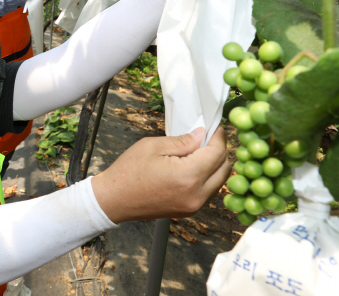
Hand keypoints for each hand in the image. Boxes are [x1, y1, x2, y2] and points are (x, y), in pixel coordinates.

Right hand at [91, 126, 230, 222]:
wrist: (114, 199)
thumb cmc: (128, 171)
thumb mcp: (153, 146)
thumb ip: (182, 141)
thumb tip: (201, 135)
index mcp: (188, 176)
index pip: (217, 153)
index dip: (219, 137)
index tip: (215, 127)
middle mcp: (196, 195)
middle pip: (224, 169)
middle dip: (221, 150)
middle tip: (210, 137)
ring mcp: (193, 206)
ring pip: (219, 182)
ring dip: (215, 165)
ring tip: (200, 151)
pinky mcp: (188, 211)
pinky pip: (208, 192)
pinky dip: (207, 178)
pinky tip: (193, 167)